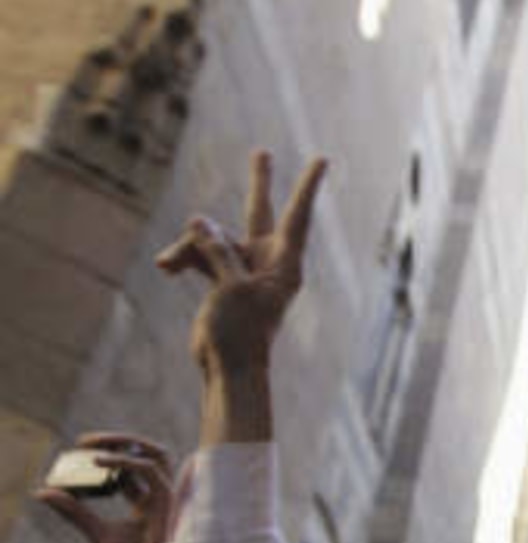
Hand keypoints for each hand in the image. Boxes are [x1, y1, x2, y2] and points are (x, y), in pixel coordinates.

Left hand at [34, 433, 175, 542]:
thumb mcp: (99, 534)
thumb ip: (76, 512)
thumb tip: (43, 492)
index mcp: (146, 504)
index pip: (129, 470)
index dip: (106, 457)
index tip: (78, 452)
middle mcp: (159, 496)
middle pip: (147, 454)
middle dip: (119, 441)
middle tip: (85, 442)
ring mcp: (166, 497)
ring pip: (155, 453)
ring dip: (124, 442)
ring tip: (92, 444)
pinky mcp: (168, 501)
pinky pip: (149, 469)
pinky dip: (124, 461)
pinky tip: (98, 462)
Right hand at [155, 150, 326, 372]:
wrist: (228, 366)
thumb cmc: (242, 331)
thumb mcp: (230, 285)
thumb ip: (217, 250)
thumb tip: (198, 221)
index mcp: (284, 263)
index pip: (297, 215)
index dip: (306, 185)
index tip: (323, 159)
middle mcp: (267, 261)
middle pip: (258, 211)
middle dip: (257, 182)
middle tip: (262, 152)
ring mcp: (243, 268)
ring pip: (211, 238)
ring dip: (188, 248)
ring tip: (170, 265)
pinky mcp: (221, 278)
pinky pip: (198, 255)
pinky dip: (182, 258)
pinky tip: (166, 269)